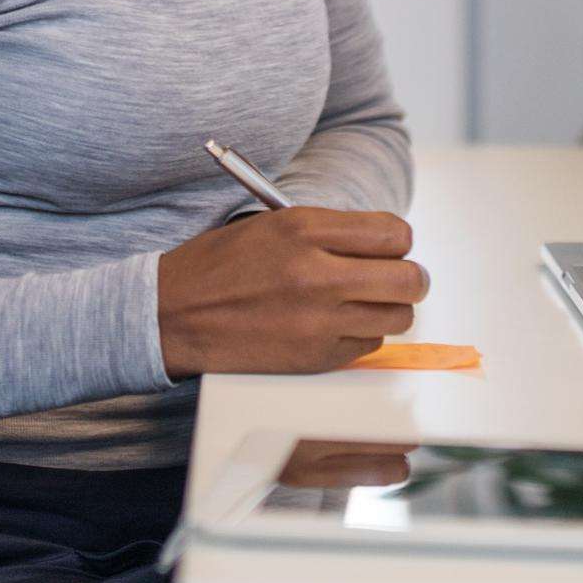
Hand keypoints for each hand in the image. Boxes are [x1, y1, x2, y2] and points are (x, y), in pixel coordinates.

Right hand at [155, 206, 426, 378]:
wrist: (174, 316)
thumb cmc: (221, 265)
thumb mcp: (271, 224)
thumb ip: (329, 231)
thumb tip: (385, 243)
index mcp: (303, 229)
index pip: (393, 233)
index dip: (398, 241)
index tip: (389, 247)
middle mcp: (317, 274)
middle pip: (408, 279)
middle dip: (408, 278)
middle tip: (395, 279)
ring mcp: (318, 321)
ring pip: (396, 317)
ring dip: (387, 310)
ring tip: (363, 304)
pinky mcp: (314, 358)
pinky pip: (368, 347)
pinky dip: (361, 336)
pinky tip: (334, 326)